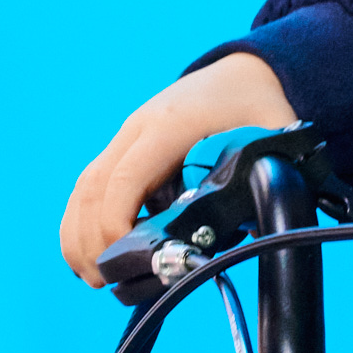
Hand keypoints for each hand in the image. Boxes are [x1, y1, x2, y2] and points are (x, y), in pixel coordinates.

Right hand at [60, 49, 291, 282]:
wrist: (243, 74)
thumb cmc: (257, 106)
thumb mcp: (273, 137)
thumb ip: (272, 177)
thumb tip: (268, 228)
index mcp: (171, 125)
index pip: (127, 176)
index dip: (117, 220)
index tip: (127, 257)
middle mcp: (138, 129)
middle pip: (94, 185)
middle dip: (92, 237)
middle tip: (104, 279)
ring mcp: (126, 138)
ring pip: (84, 187)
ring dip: (78, 233)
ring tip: (91, 275)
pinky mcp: (123, 150)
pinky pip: (88, 186)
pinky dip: (79, 220)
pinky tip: (84, 254)